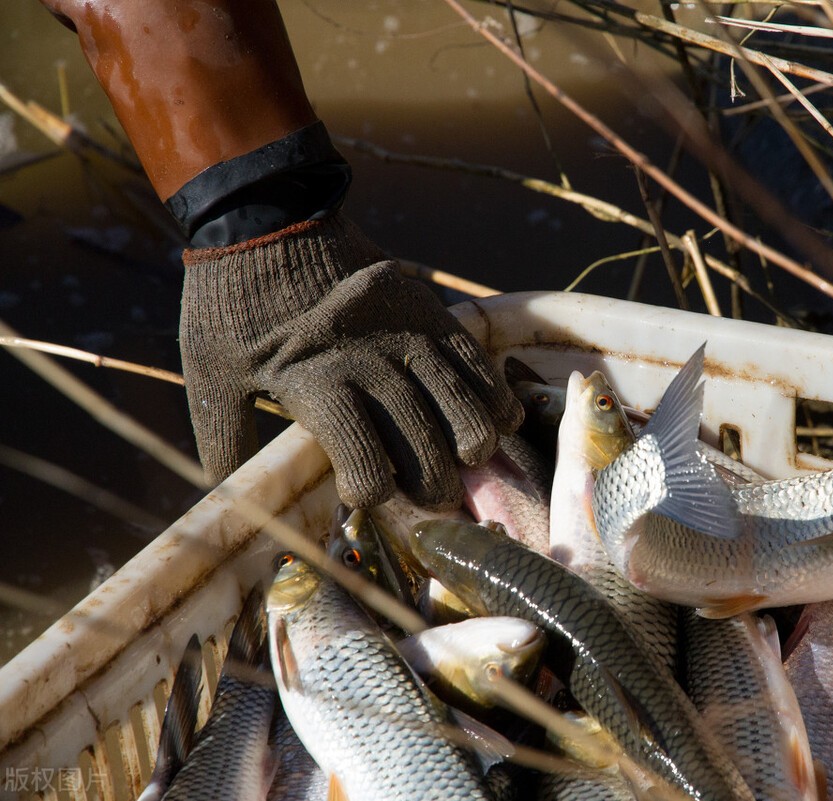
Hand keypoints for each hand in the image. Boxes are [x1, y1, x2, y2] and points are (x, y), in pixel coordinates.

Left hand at [179, 214, 522, 508]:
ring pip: (462, 408)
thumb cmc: (232, 305)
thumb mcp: (211, 372)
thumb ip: (223, 439)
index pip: (365, 467)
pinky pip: (476, 361)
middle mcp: (370, 366)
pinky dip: (494, 395)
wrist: (264, 217)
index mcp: (316, 386)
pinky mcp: (429, 309)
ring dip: (471, 446)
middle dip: (433, 485)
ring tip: (467, 459)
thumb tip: (232, 496)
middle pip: (424, 448)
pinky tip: (498, 419)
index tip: (364, 493)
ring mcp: (406, 335)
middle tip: (432, 494)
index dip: (372, 494)